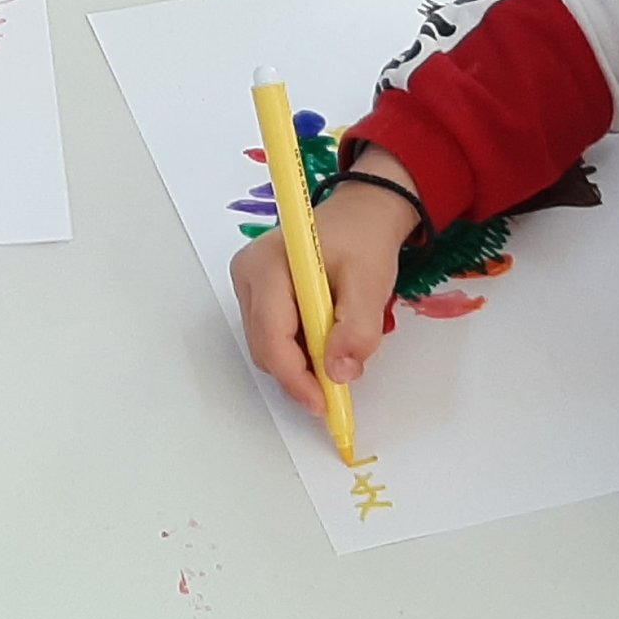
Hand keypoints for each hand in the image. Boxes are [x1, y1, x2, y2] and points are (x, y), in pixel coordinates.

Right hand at [231, 145, 418, 412]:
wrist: (360, 214)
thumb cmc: (363, 240)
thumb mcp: (371, 282)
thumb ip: (357, 329)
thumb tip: (339, 373)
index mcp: (268, 264)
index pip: (271, 335)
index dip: (297, 376)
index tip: (326, 403)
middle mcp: (248, 273)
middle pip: (265, 345)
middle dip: (301, 373)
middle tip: (338, 388)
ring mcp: (248, 284)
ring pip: (267, 346)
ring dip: (301, 362)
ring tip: (337, 352)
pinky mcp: (256, 294)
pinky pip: (271, 336)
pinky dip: (298, 349)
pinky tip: (323, 338)